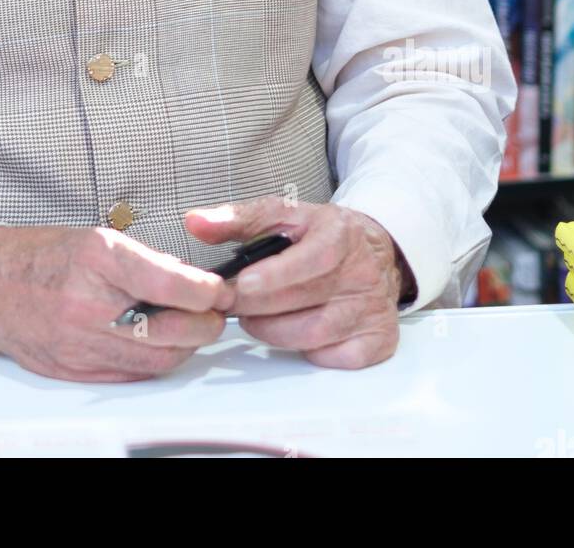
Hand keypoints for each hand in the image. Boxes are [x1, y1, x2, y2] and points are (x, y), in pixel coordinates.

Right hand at [0, 224, 233, 382]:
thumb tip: (192, 281)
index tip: (219, 289)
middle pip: (171, 330)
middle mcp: (89, 304)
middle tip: (215, 312)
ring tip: (191, 326)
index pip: (168, 283)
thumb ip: (146, 261)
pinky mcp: (78, 369)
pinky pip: (134, 374)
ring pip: (158, 359)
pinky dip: (156, 360)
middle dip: (205, 323)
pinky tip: (159, 343)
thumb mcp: (98, 238)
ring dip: (185, 346)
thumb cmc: (45, 257)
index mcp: (97, 260)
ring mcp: (82, 342)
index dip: (205, 290)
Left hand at [184, 198, 410, 369]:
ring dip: (272, 330)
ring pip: (312, 334)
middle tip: (229, 303)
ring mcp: (373, 309)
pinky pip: (331, 357)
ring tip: (253, 317)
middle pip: (304, 301)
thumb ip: (236, 219)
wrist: (373, 252)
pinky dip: (304, 351)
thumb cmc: (317, 234)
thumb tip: (194, 223)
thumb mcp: (281, 215)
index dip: (277, 274)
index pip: (313, 258)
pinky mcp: (378, 340)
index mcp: (340, 234)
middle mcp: (363, 273)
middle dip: (256, 306)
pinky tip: (291, 331)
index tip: (243, 283)